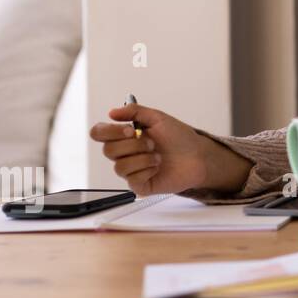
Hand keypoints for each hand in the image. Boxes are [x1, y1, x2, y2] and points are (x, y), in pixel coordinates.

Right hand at [90, 104, 214, 196]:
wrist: (198, 156)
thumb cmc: (179, 138)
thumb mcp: (158, 118)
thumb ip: (135, 112)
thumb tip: (113, 112)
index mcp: (125, 136)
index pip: (99, 133)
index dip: (109, 132)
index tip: (129, 130)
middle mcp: (125, 153)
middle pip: (108, 150)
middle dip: (133, 145)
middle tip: (152, 143)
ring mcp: (131, 170)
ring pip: (120, 167)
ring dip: (143, 159)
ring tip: (158, 156)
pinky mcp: (139, 185)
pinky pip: (132, 179)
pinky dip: (147, 170)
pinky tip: (157, 167)